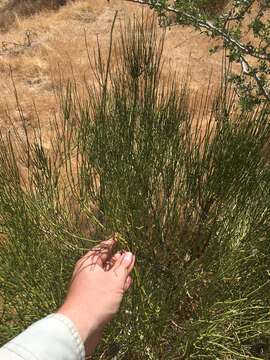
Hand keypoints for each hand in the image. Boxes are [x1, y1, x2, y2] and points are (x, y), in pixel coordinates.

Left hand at [57, 237, 134, 354]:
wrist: (80, 327)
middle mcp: (87, 273)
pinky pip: (106, 287)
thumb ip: (122, 266)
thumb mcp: (114, 280)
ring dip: (119, 273)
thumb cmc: (96, 299)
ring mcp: (89, 286)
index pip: (102, 248)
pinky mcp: (93, 298)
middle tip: (131, 255)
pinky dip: (115, 284)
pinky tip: (125, 284)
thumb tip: (128, 254)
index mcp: (88, 263)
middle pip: (105, 261)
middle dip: (118, 259)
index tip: (120, 237)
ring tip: (131, 269)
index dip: (112, 243)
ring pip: (107, 275)